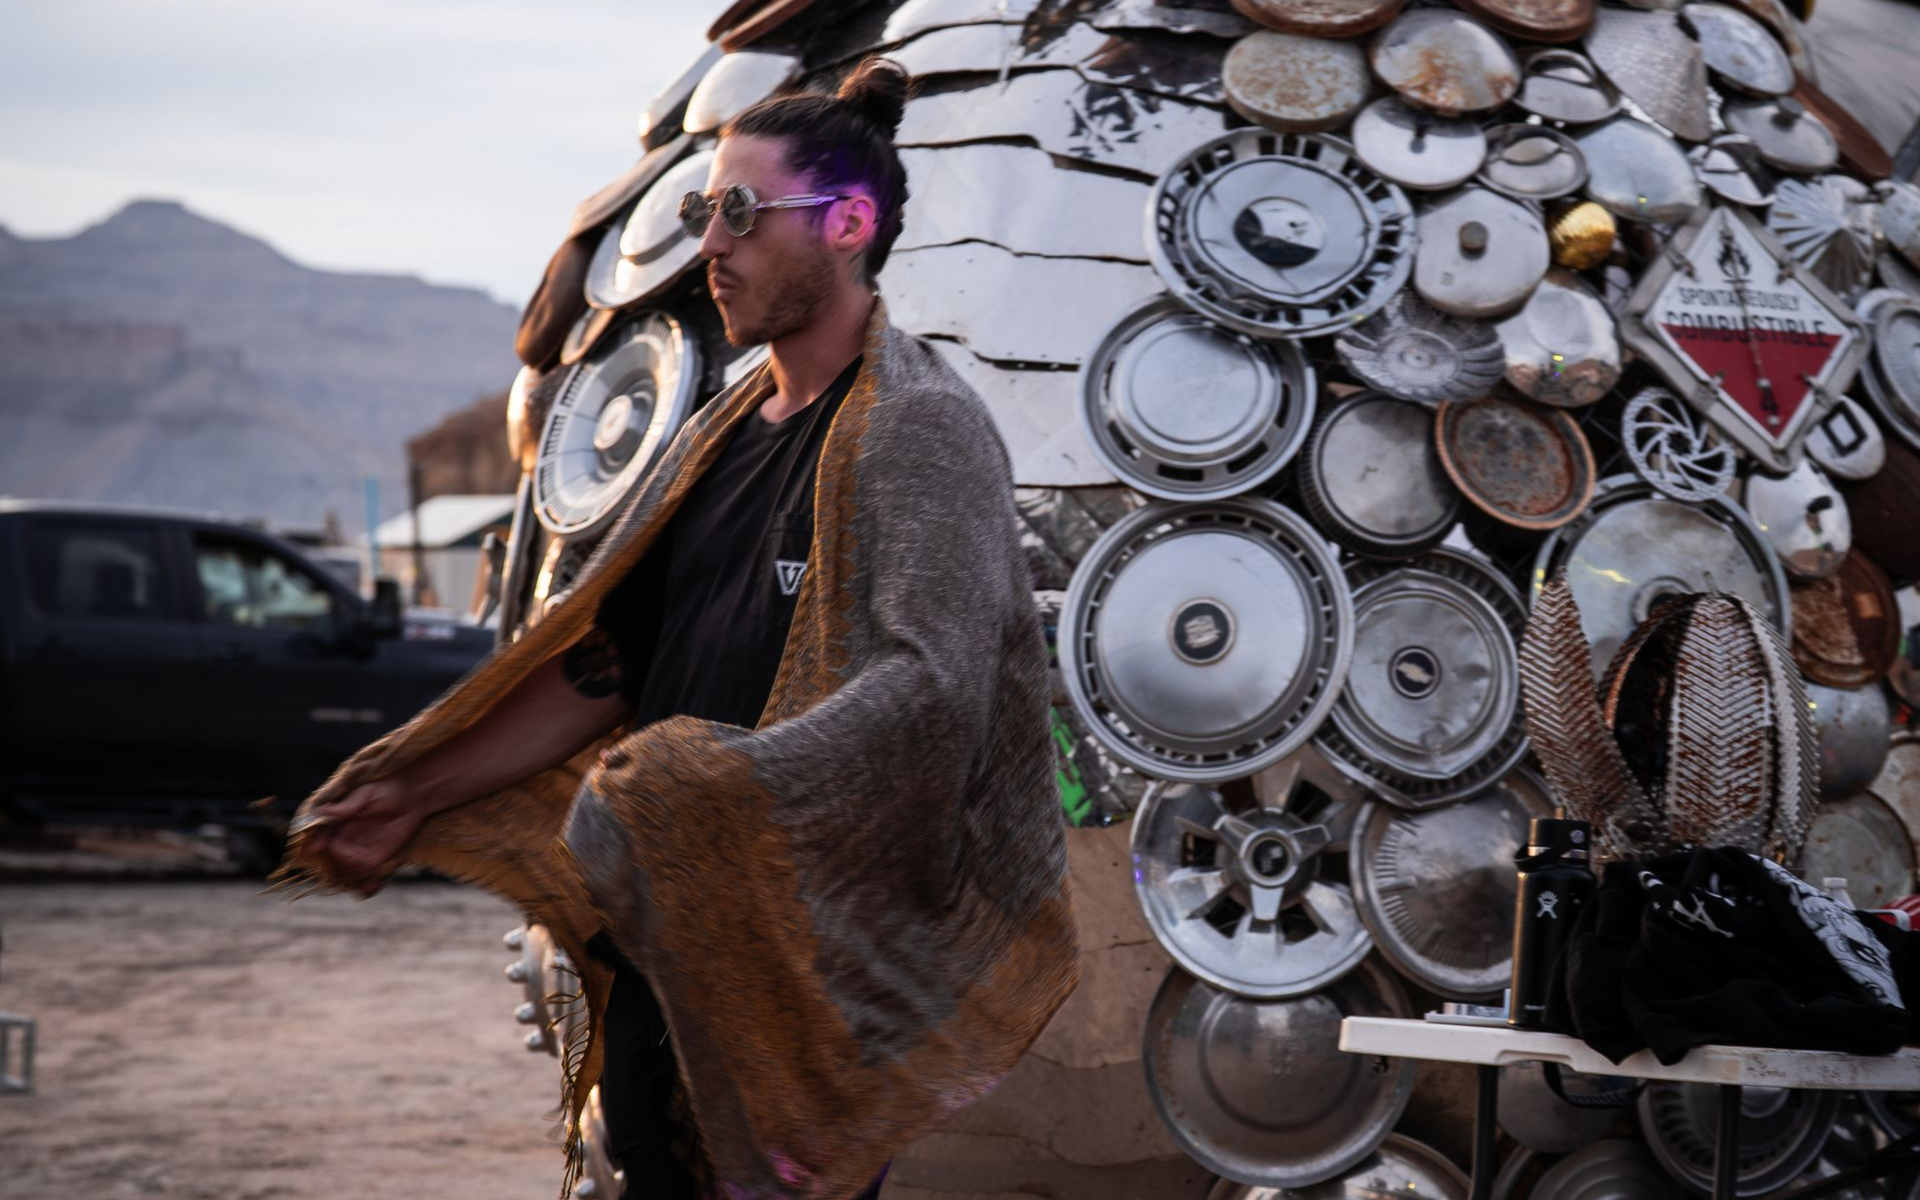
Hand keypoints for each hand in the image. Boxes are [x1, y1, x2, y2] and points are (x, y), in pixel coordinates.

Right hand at [304, 777, 428, 897]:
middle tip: (351, 862)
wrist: (414, 794)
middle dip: (337, 865)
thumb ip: (348, 805)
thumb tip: (323, 811)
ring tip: (364, 875)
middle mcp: (347, 839)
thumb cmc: (388, 788)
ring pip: (349, 871)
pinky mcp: (378, 858)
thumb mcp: (367, 793)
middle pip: (333, 859)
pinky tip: (370, 888)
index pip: (321, 838)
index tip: (318, 848)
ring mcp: (361, 850)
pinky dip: (367, 886)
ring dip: (352, 877)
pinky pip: (368, 876)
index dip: (317, 844)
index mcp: (339, 822)